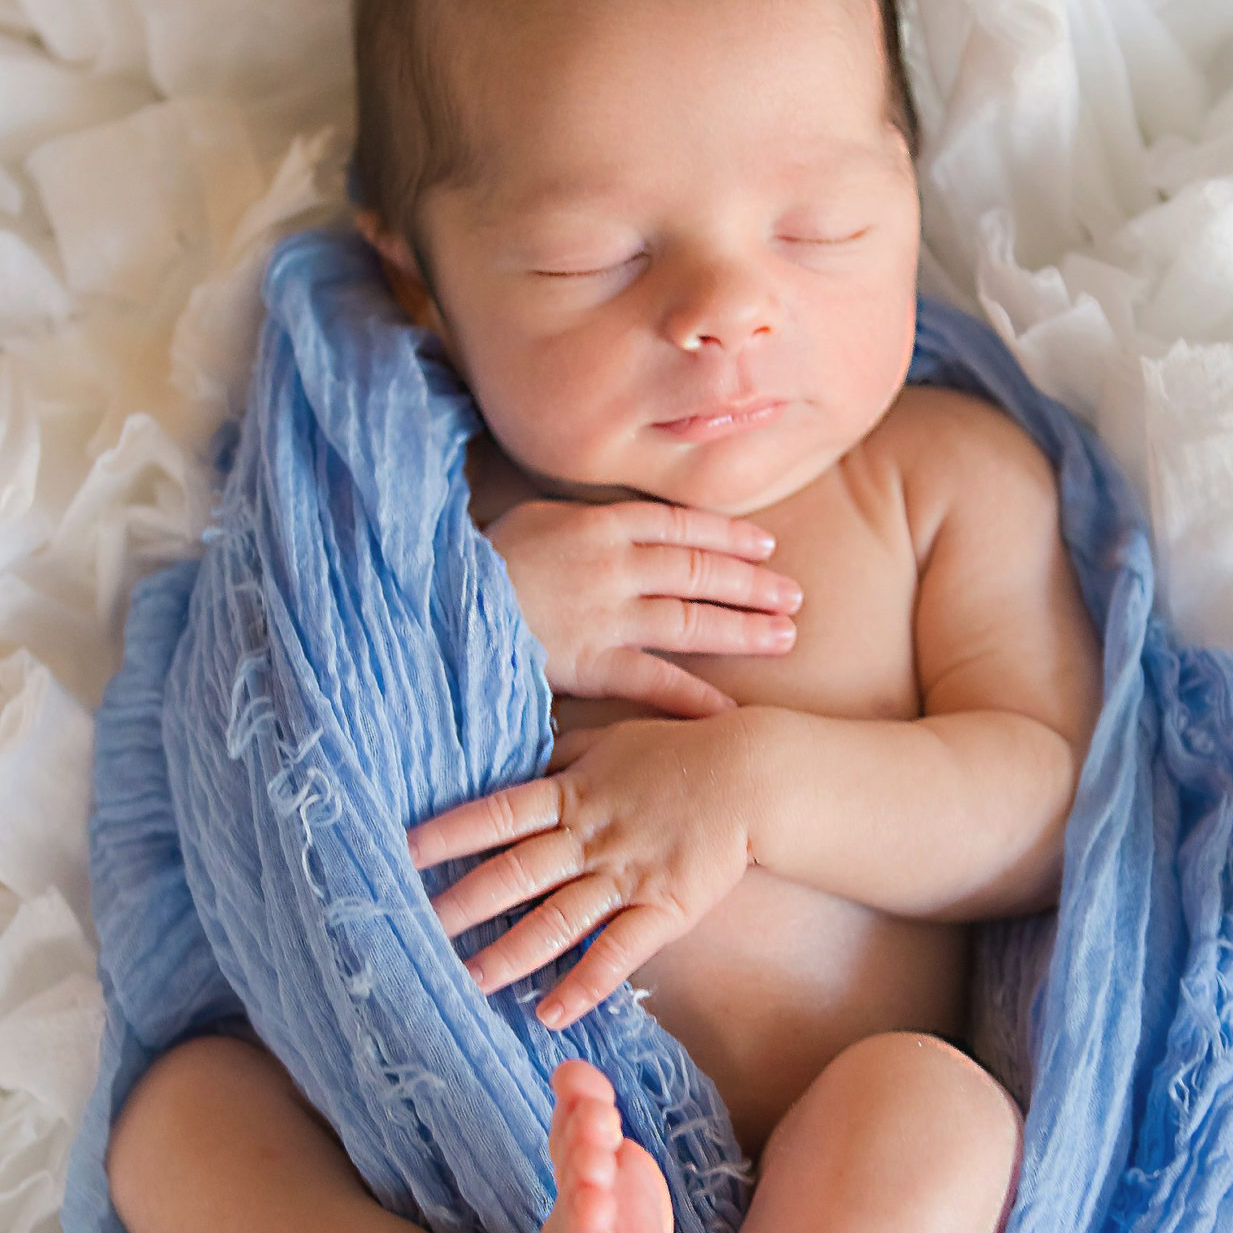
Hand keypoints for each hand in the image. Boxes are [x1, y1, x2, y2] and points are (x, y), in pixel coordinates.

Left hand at [407, 715, 756, 1026]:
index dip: (448, 834)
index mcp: (570, 794)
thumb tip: (517, 754)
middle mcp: (589, 837)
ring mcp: (626, 875)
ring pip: (557, 919)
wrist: (752, 776)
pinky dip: (583, 984)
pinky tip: (551, 1013)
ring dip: (510, 954)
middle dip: (462, 905)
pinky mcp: (663, 908)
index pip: (496, 814)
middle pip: (514, 873)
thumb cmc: (678, 754)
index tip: (402, 854)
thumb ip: (561, 754)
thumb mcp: (611, 742)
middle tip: (411, 932)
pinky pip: (617, 953)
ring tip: (467, 983)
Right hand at [484, 499, 800, 717]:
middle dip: (753, 582)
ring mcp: (605, 613)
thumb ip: (585, 526)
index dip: (729, 535)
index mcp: (600, 522)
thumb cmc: (477, 561)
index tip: (766, 543)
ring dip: (744, 629)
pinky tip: (730, 712)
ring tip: (785, 637)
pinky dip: (696, 698)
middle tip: (794, 594)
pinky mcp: (589, 661)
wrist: (437, 599)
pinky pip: (656, 681)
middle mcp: (614, 563)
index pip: (683, 525)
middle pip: (700, 570)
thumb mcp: (535, 520)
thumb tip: (626, 532)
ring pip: (692, 619)